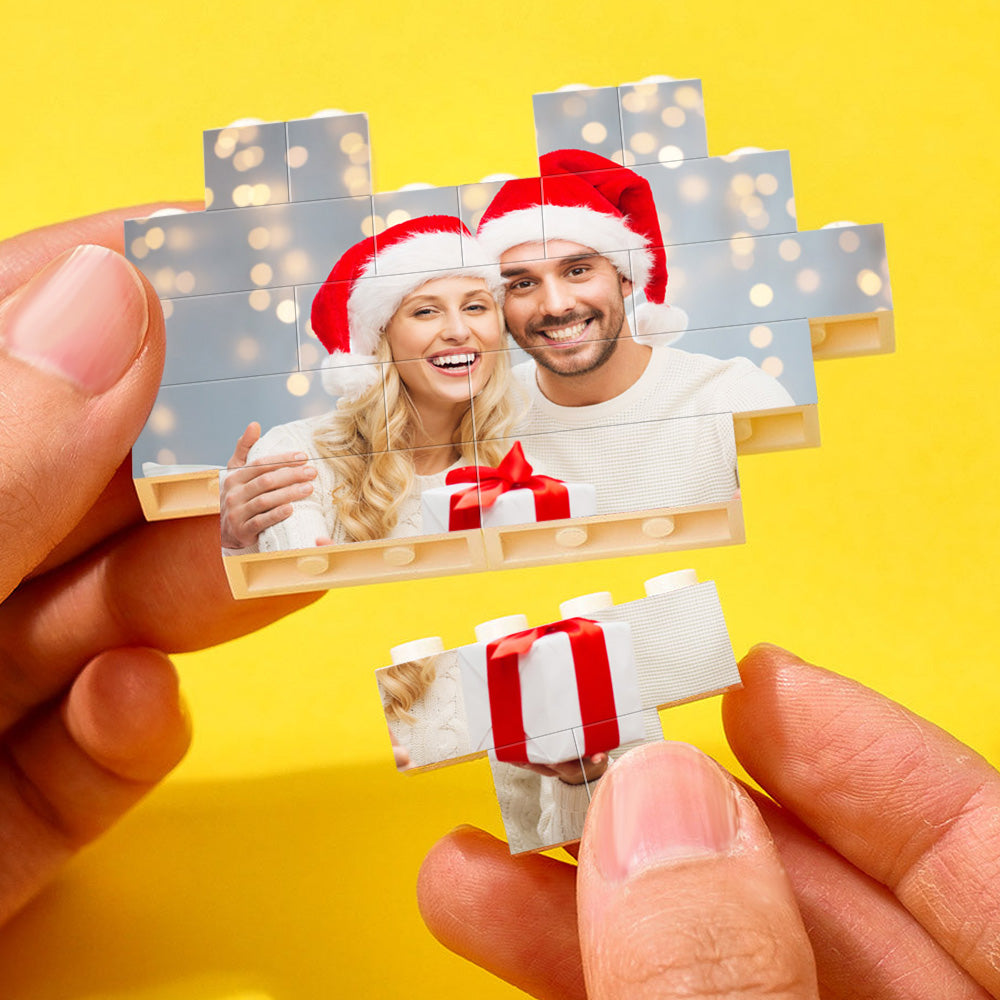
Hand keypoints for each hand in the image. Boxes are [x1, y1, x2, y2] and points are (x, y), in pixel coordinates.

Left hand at [0, 206, 320, 924]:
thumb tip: (110, 303)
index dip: (106, 287)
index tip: (241, 261)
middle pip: (65, 484)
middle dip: (194, 458)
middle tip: (312, 434)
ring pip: (95, 614)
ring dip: (194, 589)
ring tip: (278, 563)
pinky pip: (76, 759)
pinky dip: (127, 732)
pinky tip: (138, 705)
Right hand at [220, 423, 316, 548]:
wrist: (222, 530)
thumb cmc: (236, 496)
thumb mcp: (235, 472)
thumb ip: (244, 448)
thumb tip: (254, 425)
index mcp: (234, 477)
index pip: (260, 465)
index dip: (282, 460)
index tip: (303, 457)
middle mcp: (234, 494)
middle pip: (266, 481)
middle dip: (291, 475)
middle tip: (312, 472)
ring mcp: (237, 513)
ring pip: (265, 500)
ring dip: (289, 493)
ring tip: (309, 488)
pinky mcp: (242, 530)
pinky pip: (261, 521)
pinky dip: (276, 514)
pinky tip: (291, 509)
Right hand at [418, 645, 999, 998]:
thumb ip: (731, 983)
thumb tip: (659, 808)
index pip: (988, 853)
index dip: (874, 758)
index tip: (758, 680)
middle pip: (833, 906)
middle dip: (687, 822)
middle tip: (582, 753)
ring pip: (737, 968)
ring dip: (601, 905)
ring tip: (483, 852)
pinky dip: (595, 980)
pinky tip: (506, 929)